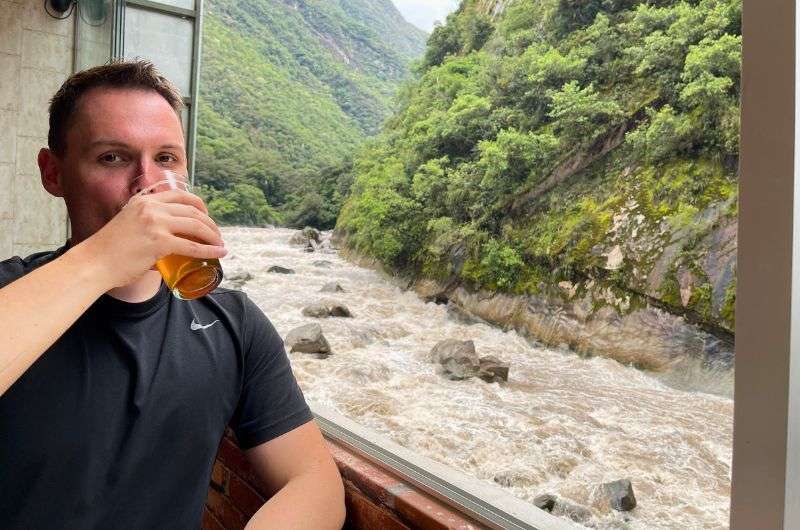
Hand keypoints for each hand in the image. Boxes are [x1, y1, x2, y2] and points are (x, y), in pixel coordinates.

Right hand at [76, 189, 226, 288]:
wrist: (93, 263)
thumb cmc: (109, 250)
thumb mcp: (128, 224)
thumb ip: (146, 226)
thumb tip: (164, 242)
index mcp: (144, 200)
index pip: (180, 195)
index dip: (199, 204)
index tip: (206, 216)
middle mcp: (151, 208)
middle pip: (193, 210)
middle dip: (210, 223)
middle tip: (216, 234)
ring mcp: (156, 224)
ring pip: (196, 226)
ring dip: (213, 236)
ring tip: (219, 244)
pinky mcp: (160, 242)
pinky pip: (193, 246)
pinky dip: (210, 250)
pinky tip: (219, 253)